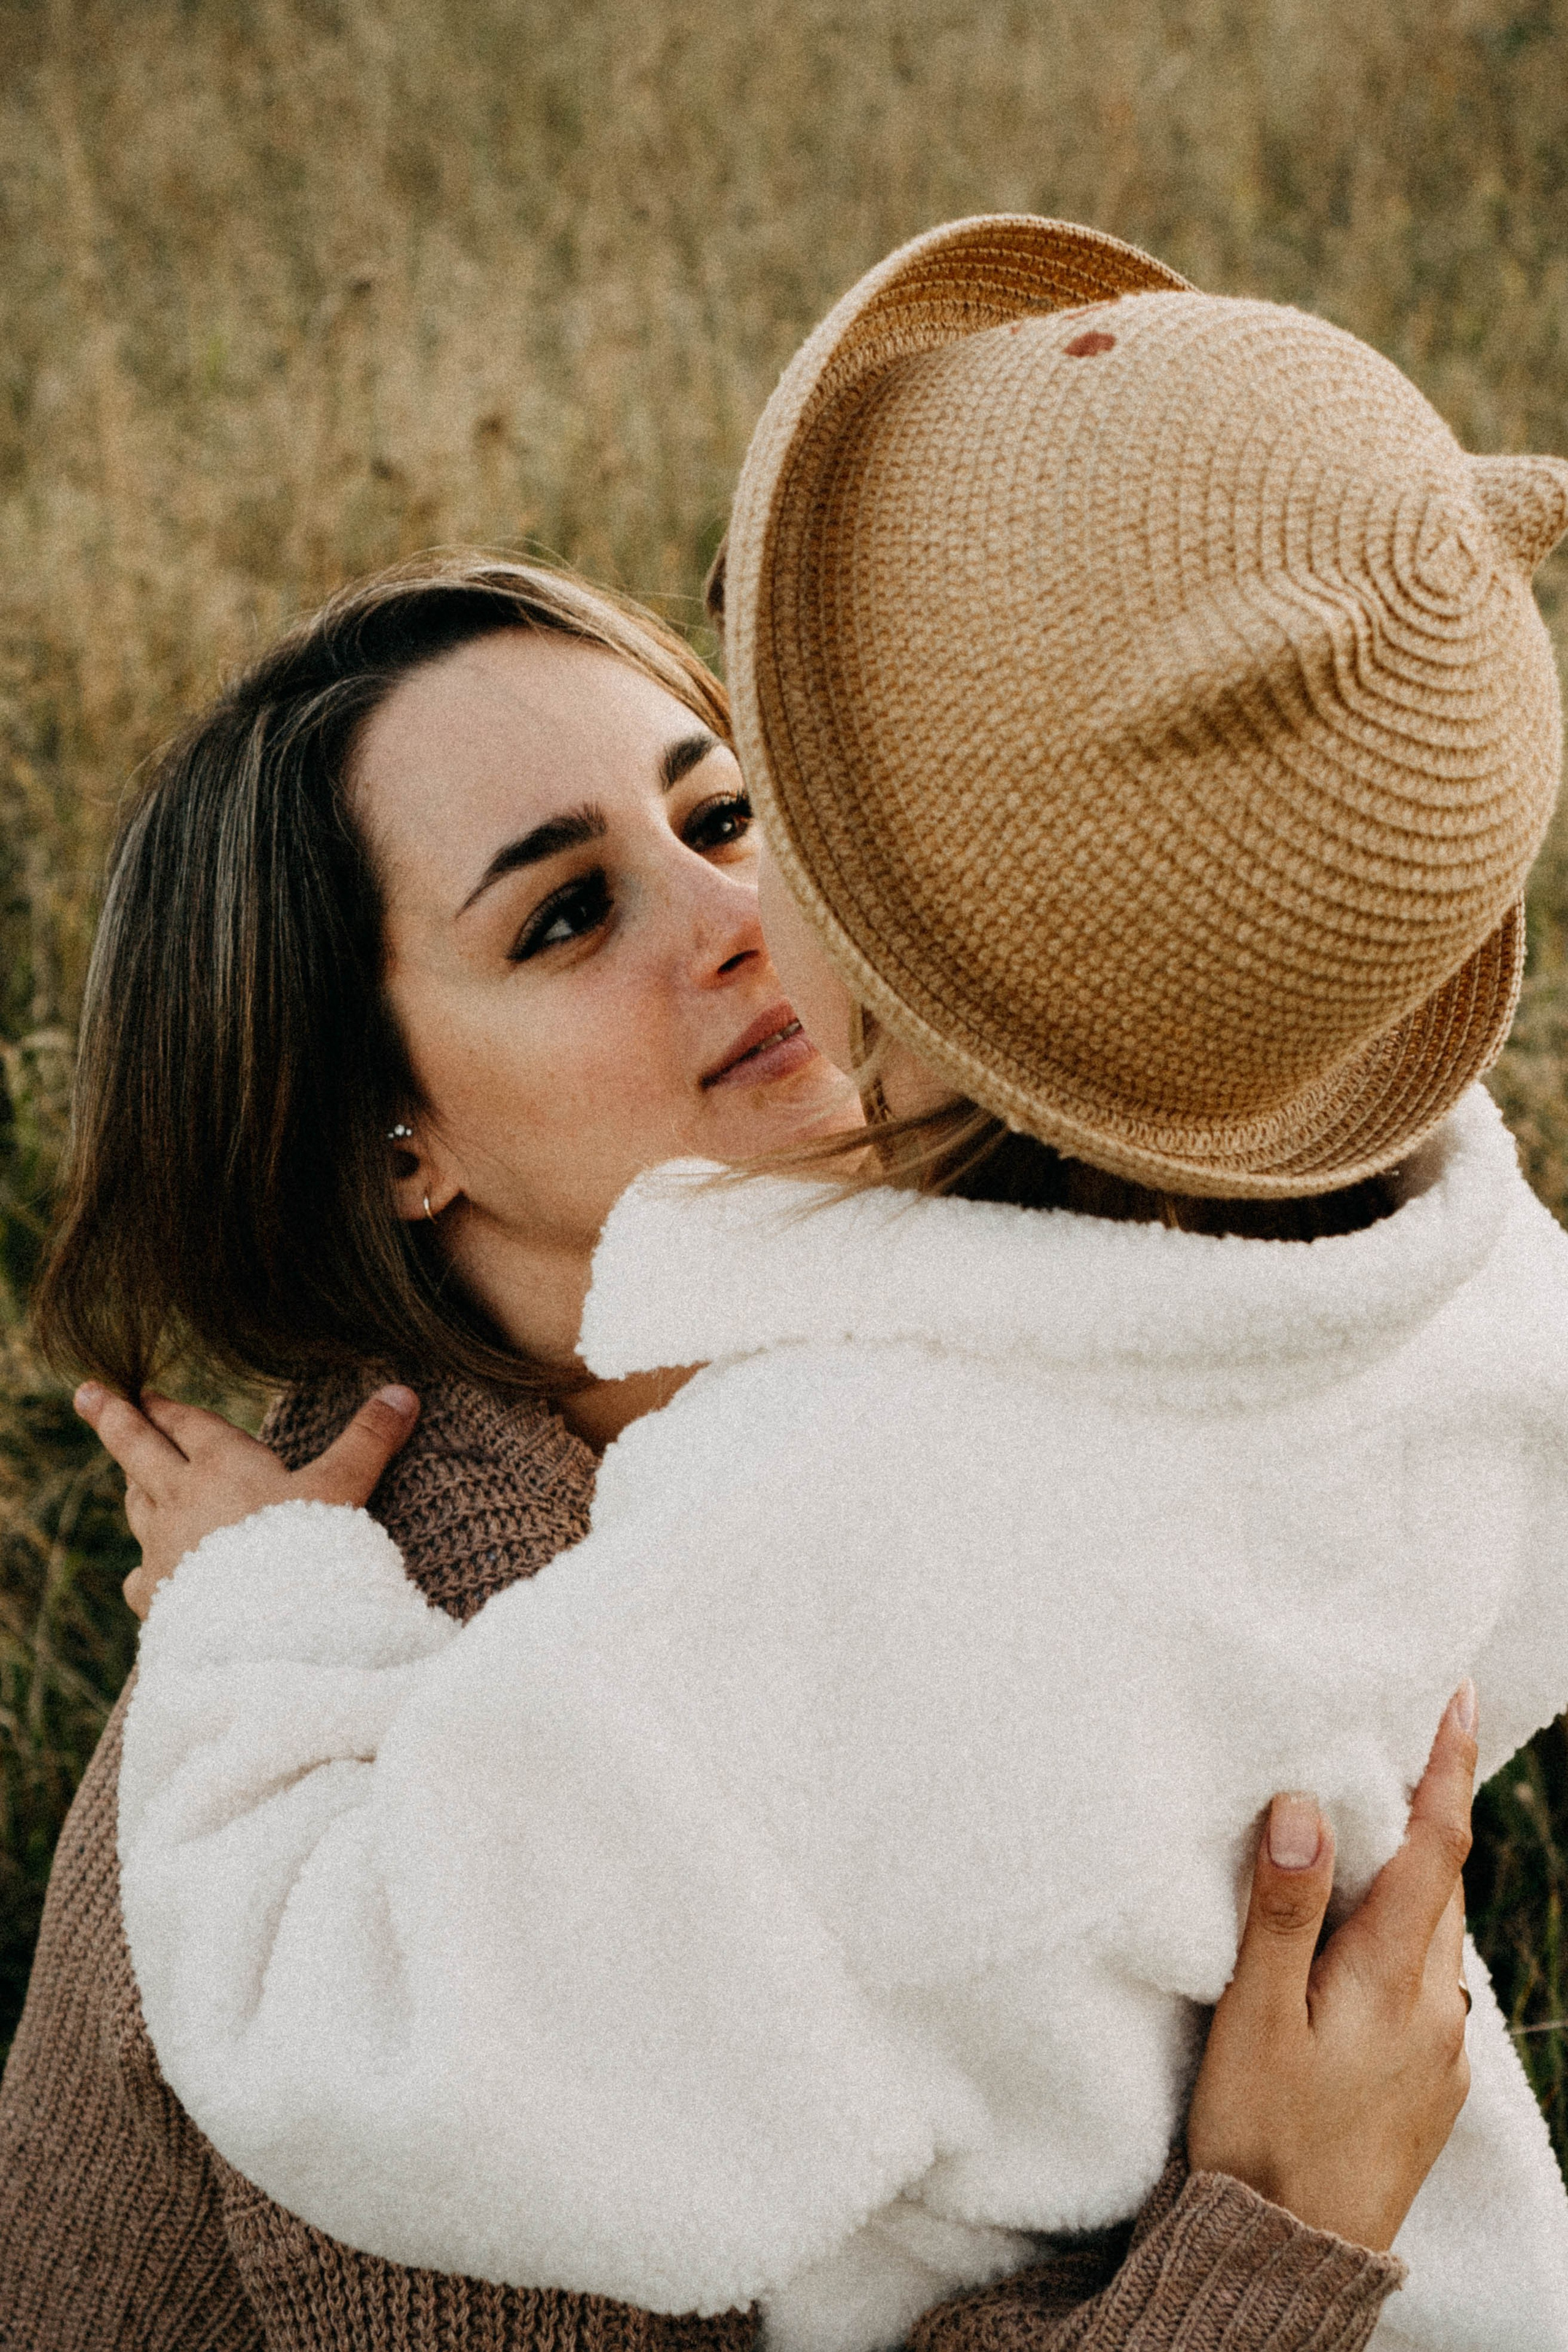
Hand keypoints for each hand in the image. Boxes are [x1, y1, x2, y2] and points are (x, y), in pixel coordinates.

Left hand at [74, 1381, 420, 1619]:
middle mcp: (182, 1501)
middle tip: (86, 1395)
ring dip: (134, 1485)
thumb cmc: (308, 1553)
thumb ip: (369, 1441)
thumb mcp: (344, 1490)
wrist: (269, 1633)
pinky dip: (144, 1565)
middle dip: (114, 1419)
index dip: (168, 1405)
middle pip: (138, 1451)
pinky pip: (141, 1574)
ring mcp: (163, 1550)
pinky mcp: (160, 1597)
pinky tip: (147, 1573)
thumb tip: (406, 1391)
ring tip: (131, 1477)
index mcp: (223, 1466)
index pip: (188, 1424)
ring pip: (137, 1506)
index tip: (142, 1388)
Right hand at [1186, 1681, 1476, 2252]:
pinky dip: (1402, 1937)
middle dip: (1429, 1812)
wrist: (1292, 2255)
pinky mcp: (1425, 2086)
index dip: (1448, 1766)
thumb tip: (1304, 1807)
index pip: (1435, 1846)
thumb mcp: (1253, 2016)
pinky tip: (1359, 1943)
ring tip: (1374, 1832)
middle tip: (1403, 1742)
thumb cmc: (1260, 2133)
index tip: (1462, 1696)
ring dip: (1413, 1877)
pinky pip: (1424, 1982)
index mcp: (1393, 1979)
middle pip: (1441, 1885)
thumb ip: (1279, 1909)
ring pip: (1434, 1935)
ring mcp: (1437, 2052)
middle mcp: (1434, 2008)